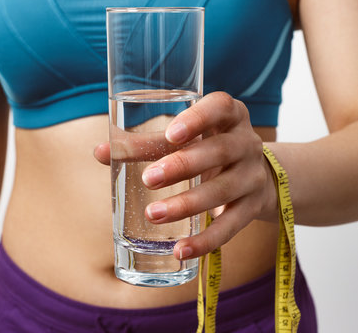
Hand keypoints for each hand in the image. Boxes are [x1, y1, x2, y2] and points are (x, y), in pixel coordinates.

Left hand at [94, 91, 277, 259]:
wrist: (257, 176)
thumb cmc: (207, 148)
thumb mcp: (186, 139)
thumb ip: (146, 143)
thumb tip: (100, 152)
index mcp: (229, 115)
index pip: (220, 107)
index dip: (197, 119)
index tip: (171, 134)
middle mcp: (246, 143)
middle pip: (218, 151)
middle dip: (182, 166)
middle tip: (149, 179)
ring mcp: (252, 176)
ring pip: (222, 191)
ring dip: (186, 205)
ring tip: (153, 215)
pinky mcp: (253, 208)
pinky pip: (230, 227)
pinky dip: (205, 242)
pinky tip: (180, 250)